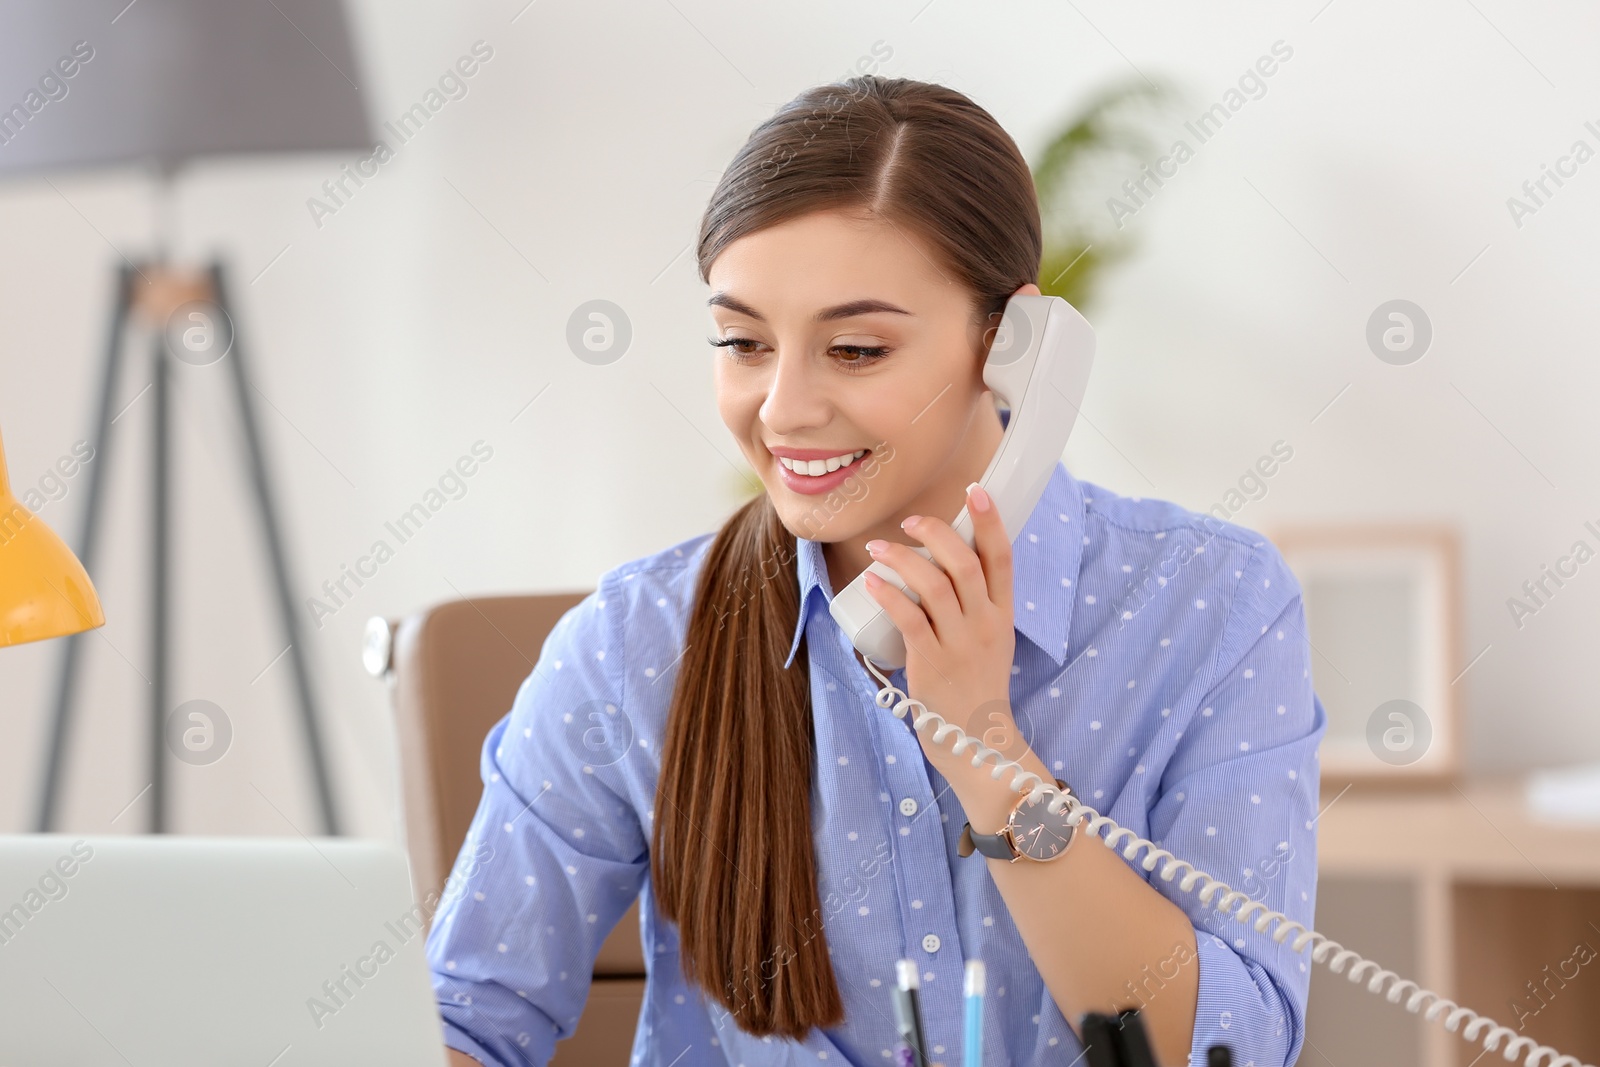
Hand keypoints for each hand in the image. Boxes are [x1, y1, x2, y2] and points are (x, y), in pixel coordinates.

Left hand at [862, 482, 1023, 769]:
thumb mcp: (991, 639)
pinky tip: (873, 582)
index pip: (1003, 558)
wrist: (974, 738)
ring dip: (903, 560)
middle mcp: (986, 625)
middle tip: (910, 523)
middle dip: (937, 534)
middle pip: (966, 565)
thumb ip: (977, 603)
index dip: (990, 521)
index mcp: (1003, 614)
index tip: (976, 491)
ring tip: (878, 550)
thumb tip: (948, 561)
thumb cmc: (976, 682)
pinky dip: (890, 595)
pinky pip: (909, 619)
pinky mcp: (932, 662)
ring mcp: (960, 645)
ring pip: (934, 587)